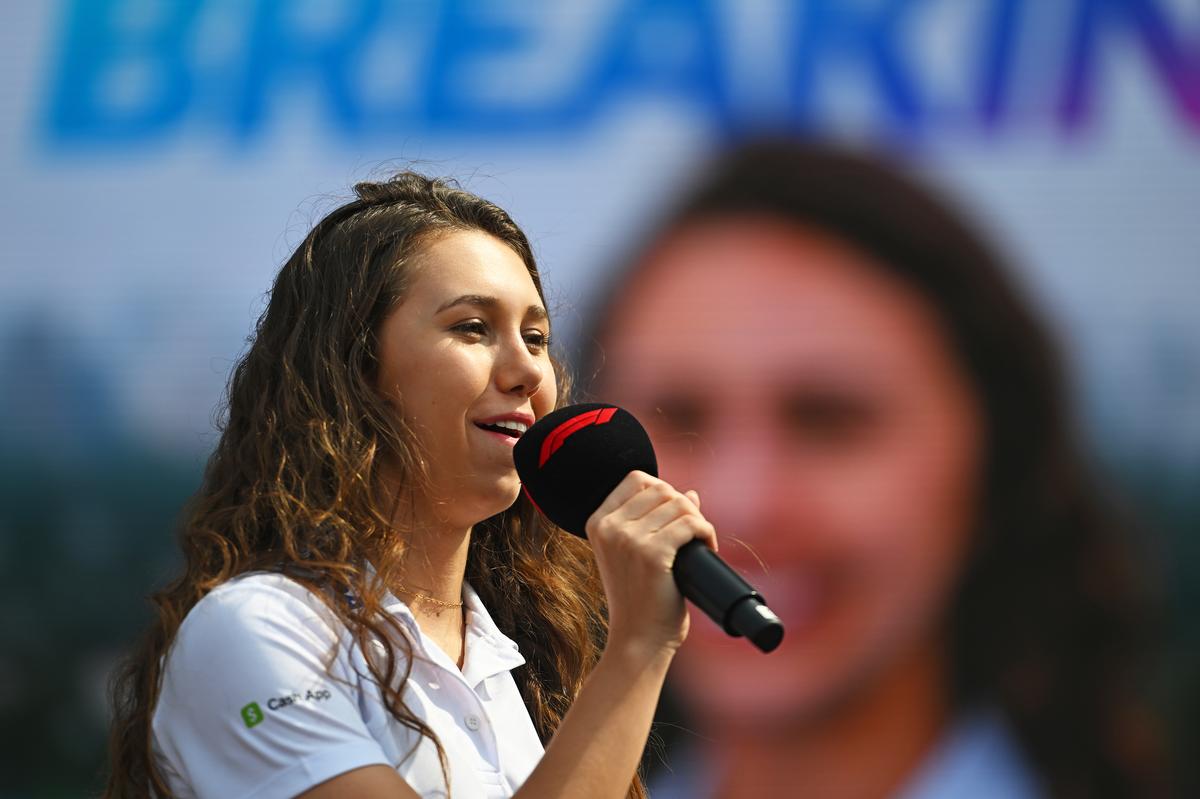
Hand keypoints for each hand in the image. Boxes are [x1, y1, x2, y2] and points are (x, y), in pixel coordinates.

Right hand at [585, 471, 716, 659]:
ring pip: (680, 504)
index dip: (662, 489)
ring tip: (700, 542)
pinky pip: (691, 524)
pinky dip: (706, 532)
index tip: (674, 515)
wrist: (638, 640)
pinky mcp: (653, 555)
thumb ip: (654, 521)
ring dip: (698, 520)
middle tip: (692, 532)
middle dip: (684, 506)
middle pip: (661, 488)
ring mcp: (629, 540)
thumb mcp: (636, 554)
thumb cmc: (639, 599)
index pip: (636, 478)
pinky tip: (708, 547)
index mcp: (598, 523)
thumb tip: (691, 493)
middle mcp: (609, 528)